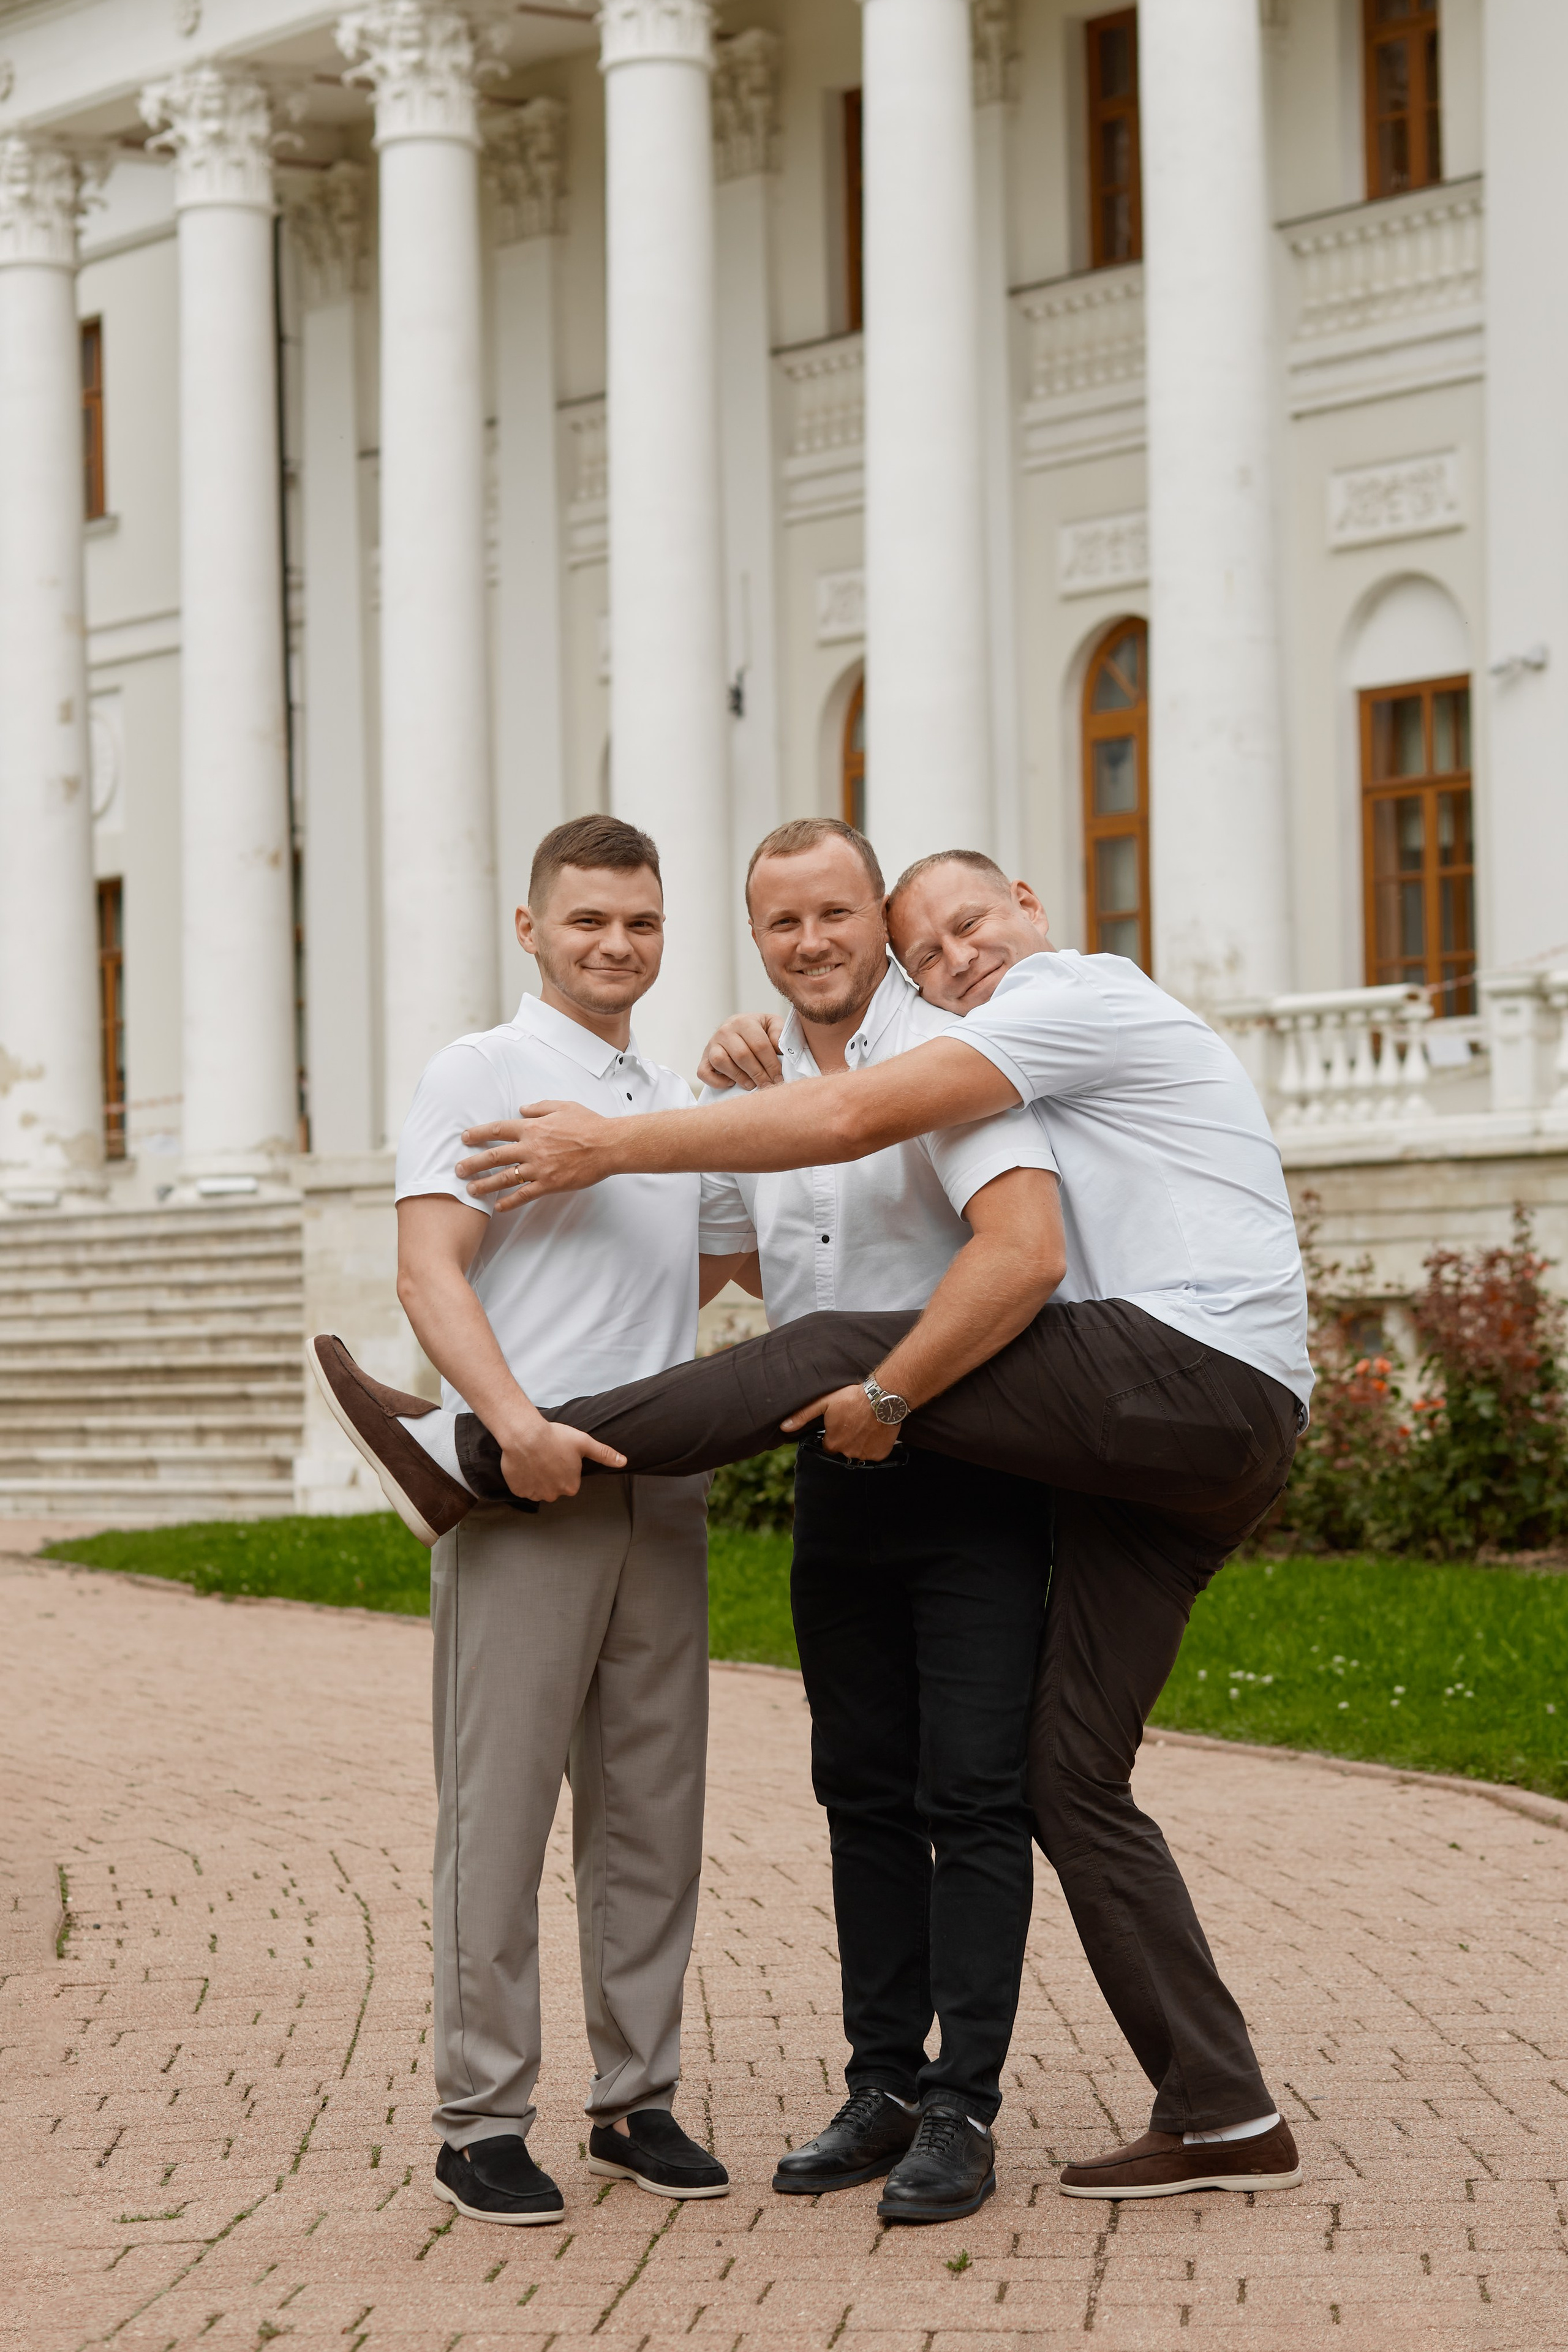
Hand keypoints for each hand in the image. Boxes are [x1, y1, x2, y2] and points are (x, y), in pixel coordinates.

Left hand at [458, 1102, 614, 1204]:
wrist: (608, 1145)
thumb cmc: (589, 1124)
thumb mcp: (563, 1106)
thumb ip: (540, 1107)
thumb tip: (522, 1109)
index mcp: (532, 1127)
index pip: (498, 1130)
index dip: (478, 1134)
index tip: (464, 1138)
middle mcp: (531, 1148)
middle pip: (494, 1156)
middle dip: (473, 1163)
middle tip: (458, 1170)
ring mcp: (539, 1168)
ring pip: (504, 1177)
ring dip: (485, 1184)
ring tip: (470, 1191)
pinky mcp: (549, 1184)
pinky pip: (524, 1194)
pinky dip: (510, 1201)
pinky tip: (498, 1207)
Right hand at [498, 1416, 625, 1501]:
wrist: (525, 1435)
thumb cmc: (555, 1438)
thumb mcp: (584, 1443)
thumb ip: (604, 1454)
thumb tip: (623, 1462)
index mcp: (571, 1487)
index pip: (570, 1480)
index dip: (564, 1467)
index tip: (559, 1455)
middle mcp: (554, 1495)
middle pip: (554, 1486)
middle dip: (551, 1474)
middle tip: (546, 1456)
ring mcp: (535, 1494)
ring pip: (538, 1487)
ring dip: (536, 1477)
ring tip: (534, 1458)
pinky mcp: (518, 1490)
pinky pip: (522, 1487)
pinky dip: (522, 1478)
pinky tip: (524, 1464)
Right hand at [697, 1012, 785, 1092]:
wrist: (737, 1027)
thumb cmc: (757, 1029)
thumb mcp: (772, 1024)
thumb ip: (779, 1033)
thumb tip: (779, 1049)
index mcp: (744, 1022)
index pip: (759, 1045)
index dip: (771, 1064)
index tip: (779, 1078)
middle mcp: (725, 1031)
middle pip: (742, 1055)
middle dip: (758, 1074)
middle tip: (768, 1086)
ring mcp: (712, 1044)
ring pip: (721, 1062)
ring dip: (739, 1077)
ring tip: (751, 1085)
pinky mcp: (704, 1057)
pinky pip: (704, 1072)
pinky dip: (717, 1081)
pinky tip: (731, 1083)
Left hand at [780, 1382, 899, 1460]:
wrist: (883, 1397)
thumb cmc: (852, 1398)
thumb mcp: (824, 1402)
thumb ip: (803, 1416)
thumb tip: (784, 1427)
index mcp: (832, 1443)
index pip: (828, 1446)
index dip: (833, 1435)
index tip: (839, 1424)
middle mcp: (847, 1453)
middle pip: (844, 1450)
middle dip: (846, 1440)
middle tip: (853, 1423)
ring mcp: (864, 1455)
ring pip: (859, 1453)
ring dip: (860, 1443)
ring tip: (864, 1426)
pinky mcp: (880, 1454)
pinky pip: (874, 1454)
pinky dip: (874, 1446)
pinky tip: (875, 1431)